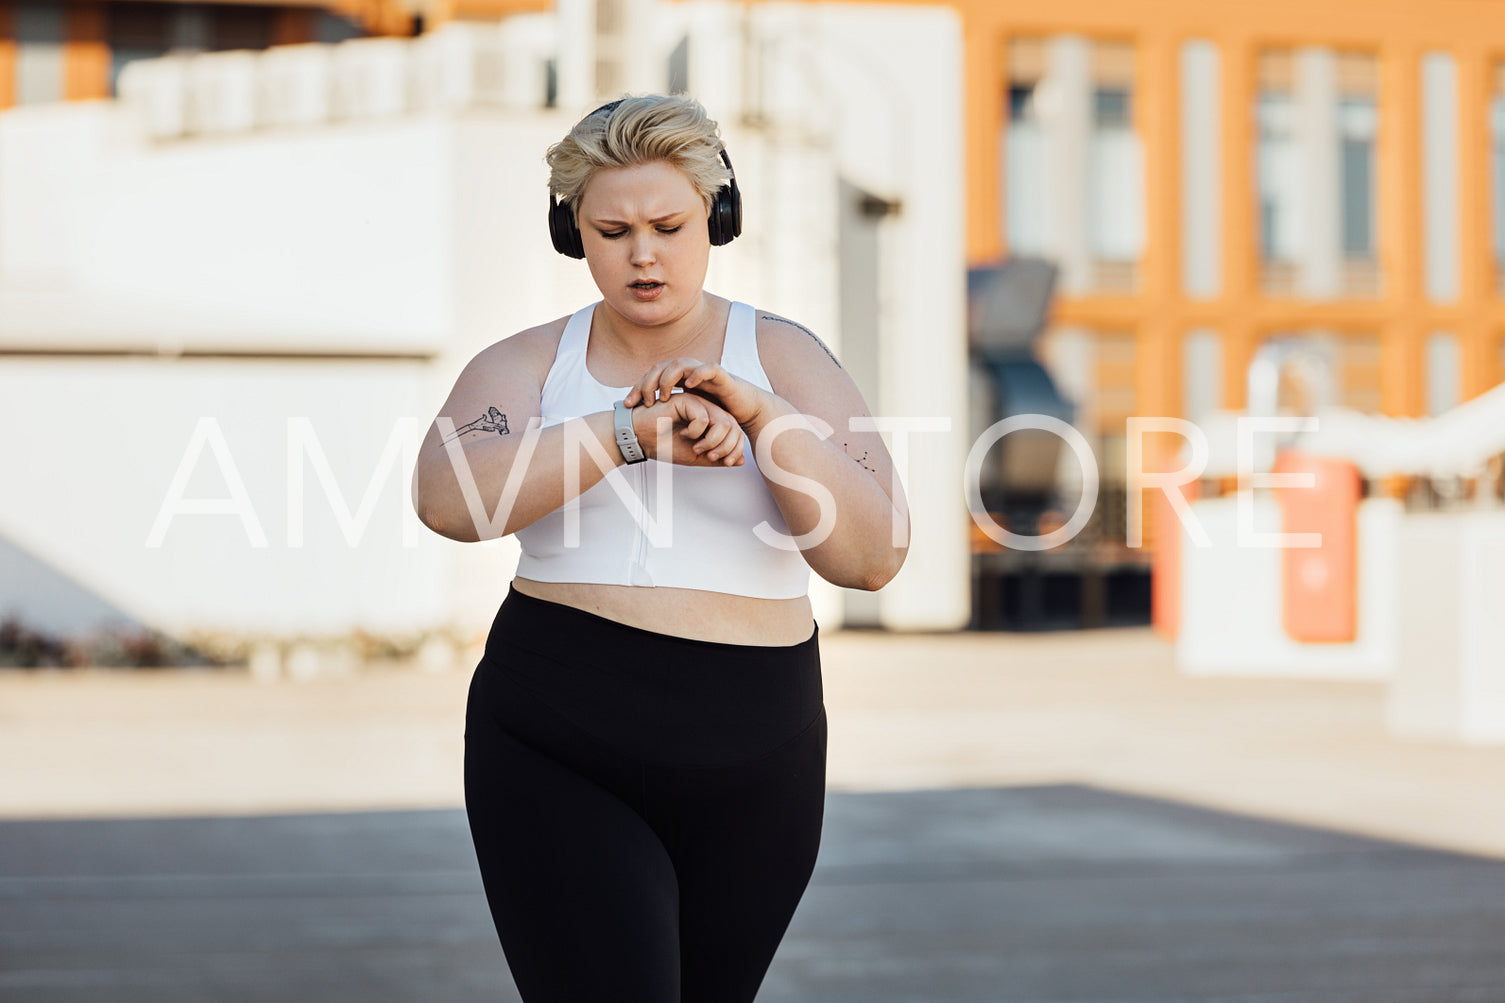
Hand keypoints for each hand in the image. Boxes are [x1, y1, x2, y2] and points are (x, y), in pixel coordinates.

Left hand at [622, 358, 767, 427]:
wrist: (744, 408)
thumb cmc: (714, 411)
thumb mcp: (686, 414)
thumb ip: (668, 415)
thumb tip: (641, 424)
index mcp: (677, 379)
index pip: (651, 377)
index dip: (637, 389)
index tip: (627, 405)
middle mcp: (687, 371)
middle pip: (660, 367)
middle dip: (648, 383)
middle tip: (643, 402)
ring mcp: (702, 371)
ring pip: (680, 364)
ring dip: (668, 379)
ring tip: (664, 396)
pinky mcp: (721, 374)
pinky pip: (707, 368)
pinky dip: (697, 374)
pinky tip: (688, 385)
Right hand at [632, 392, 745, 466]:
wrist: (640, 440)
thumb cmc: (665, 446)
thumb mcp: (696, 457)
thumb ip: (718, 458)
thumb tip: (741, 461)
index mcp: (712, 421)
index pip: (736, 432)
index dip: (735, 449)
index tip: (725, 463)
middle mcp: (708, 410)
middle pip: (734, 426)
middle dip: (725, 447)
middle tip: (709, 457)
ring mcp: (698, 403)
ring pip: (723, 422)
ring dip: (712, 441)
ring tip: (696, 448)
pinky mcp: (687, 400)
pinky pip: (704, 418)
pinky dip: (696, 432)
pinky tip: (683, 434)